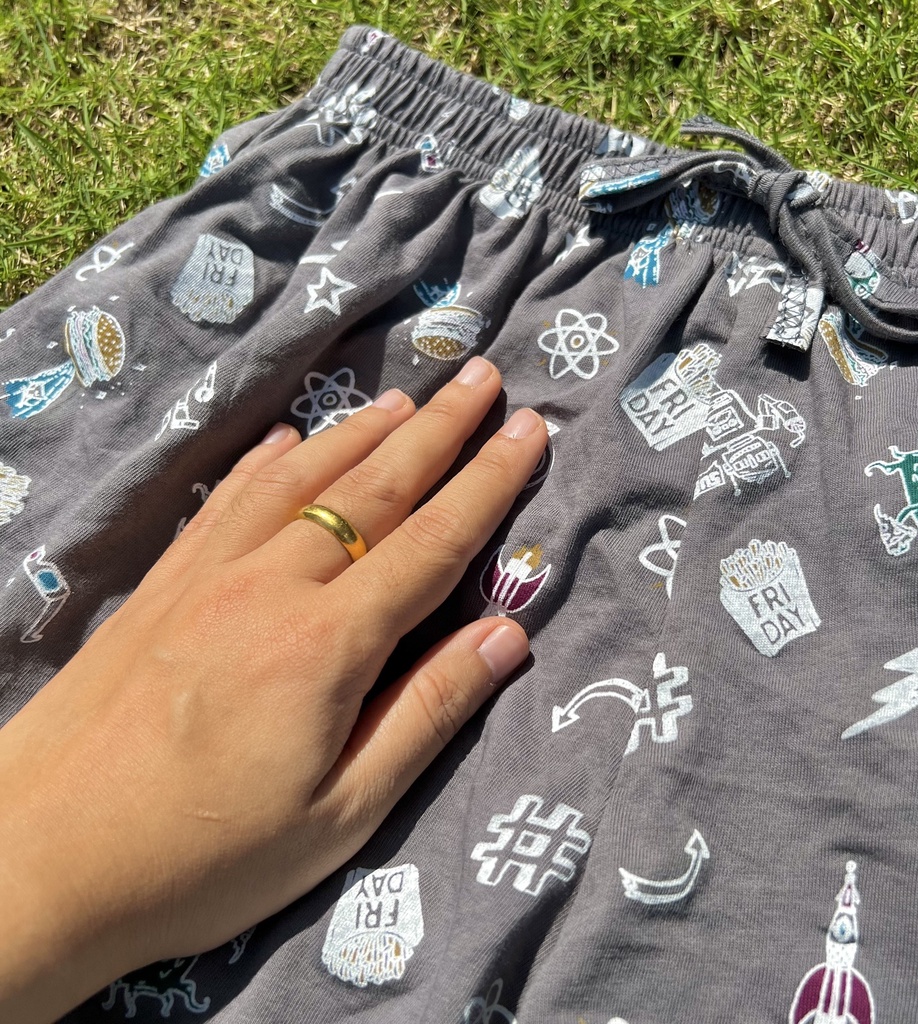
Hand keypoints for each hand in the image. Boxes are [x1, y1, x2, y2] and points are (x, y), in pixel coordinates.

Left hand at [0, 356, 546, 1023]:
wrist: (40, 860)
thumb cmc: (205, 857)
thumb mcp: (343, 813)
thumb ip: (428, 713)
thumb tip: (507, 635)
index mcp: (328, 644)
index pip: (433, 543)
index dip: (489, 482)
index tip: (529, 429)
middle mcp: (272, 586)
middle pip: (375, 489)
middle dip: (439, 429)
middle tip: (483, 376)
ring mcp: (210, 577)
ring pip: (304, 481)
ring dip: (362, 432)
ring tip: (409, 397)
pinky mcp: (163, 586)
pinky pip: (227, 502)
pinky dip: (269, 463)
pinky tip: (288, 441)